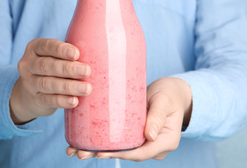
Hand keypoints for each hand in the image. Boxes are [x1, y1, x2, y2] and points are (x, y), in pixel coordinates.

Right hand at [10, 38, 91, 123]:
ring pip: (48, 84)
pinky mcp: (35, 99)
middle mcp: (28, 64)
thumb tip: (98, 53)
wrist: (32, 92)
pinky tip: (74, 101)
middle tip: (87, 71)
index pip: (46, 46)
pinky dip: (62, 101)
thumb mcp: (56, 56)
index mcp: (34, 48)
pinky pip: (48, 100)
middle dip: (68, 69)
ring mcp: (29, 83)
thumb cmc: (53, 67)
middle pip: (47, 66)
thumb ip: (70, 53)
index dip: (61, 50)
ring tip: (87, 88)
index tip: (76, 53)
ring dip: (69, 86)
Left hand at [66, 77, 191, 160]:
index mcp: (165, 142)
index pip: (140, 153)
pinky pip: (118, 140)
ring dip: (97, 150)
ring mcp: (143, 141)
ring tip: (75, 150)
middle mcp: (153, 145)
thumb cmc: (169, 93)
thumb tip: (150, 135)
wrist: (171, 92)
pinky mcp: (133, 134)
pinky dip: (101, 141)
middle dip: (102, 154)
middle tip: (79, 153)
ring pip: (120, 149)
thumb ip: (158, 116)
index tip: (101, 153)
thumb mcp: (164, 101)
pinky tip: (83, 141)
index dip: (120, 155)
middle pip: (126, 154)